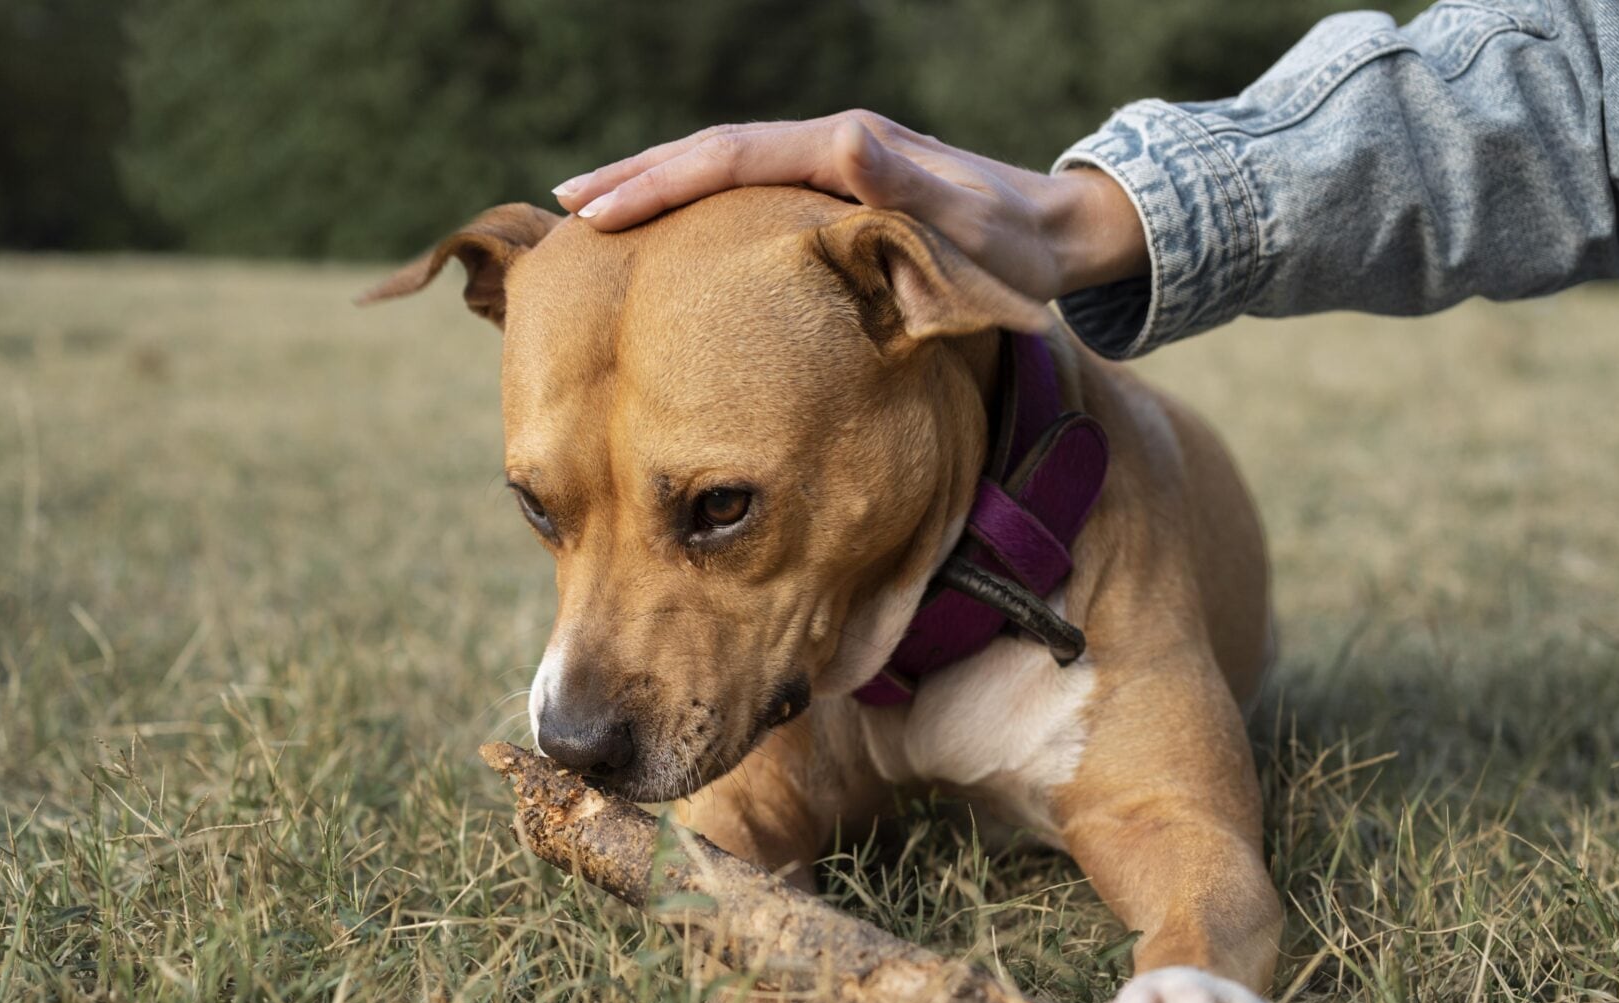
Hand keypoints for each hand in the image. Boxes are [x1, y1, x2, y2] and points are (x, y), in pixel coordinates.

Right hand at [551, 111, 1146, 302]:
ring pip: (724, 167)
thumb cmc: (1014, 247)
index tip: (597, 209)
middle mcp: (832, 144)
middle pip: (712, 152)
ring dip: (657, 183)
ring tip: (591, 209)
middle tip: (563, 206)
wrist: (1055, 232)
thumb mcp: (970, 222)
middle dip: (635, 176)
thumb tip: (844, 140)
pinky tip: (669, 224)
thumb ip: (907, 184)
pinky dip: (697, 199)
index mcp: (846, 148)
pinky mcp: (836, 187)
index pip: (732, 157)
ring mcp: (832, 163)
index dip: (660, 180)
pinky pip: (748, 188)